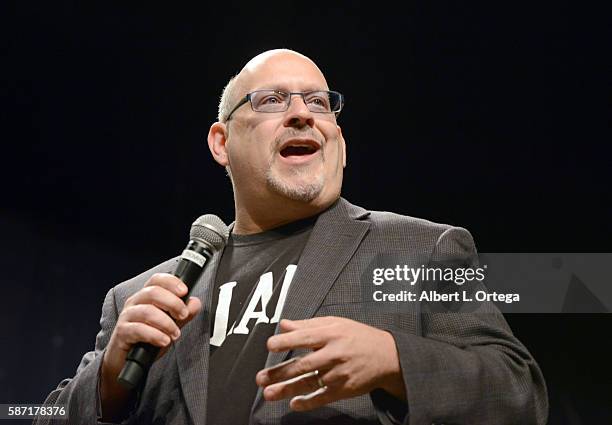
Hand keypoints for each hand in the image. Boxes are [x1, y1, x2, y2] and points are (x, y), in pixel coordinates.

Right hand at [100, 273, 201, 419]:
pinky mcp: (122, 332)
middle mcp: (135, 302)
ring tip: (175, 334)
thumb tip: (195, 303)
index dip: (171, 282)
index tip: (184, 291)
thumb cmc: (146, 339)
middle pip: (153, 292)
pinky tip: (164, 341)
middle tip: (183, 315)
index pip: (157, 280)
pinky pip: (138, 330)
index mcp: (146, 296)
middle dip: (173, 303)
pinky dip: (155, 335)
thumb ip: (183, 314)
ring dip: (166, 323)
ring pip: (147, 311)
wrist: (126, 360)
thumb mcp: (169, 325)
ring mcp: (127, 316)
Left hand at [255, 317, 405, 410]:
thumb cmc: (359, 336)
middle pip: (303, 364)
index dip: (286, 342)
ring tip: (269, 393)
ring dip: (287, 389)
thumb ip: (308, 325)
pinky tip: (294, 403)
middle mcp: (334, 354)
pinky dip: (307, 402)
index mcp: (331, 334)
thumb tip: (284, 325)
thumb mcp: (336, 323)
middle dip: (280, 372)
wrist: (387, 356)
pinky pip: (322, 397)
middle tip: (261, 377)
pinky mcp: (344, 389)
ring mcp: (339, 373)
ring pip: (309, 383)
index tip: (270, 345)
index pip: (304, 337)